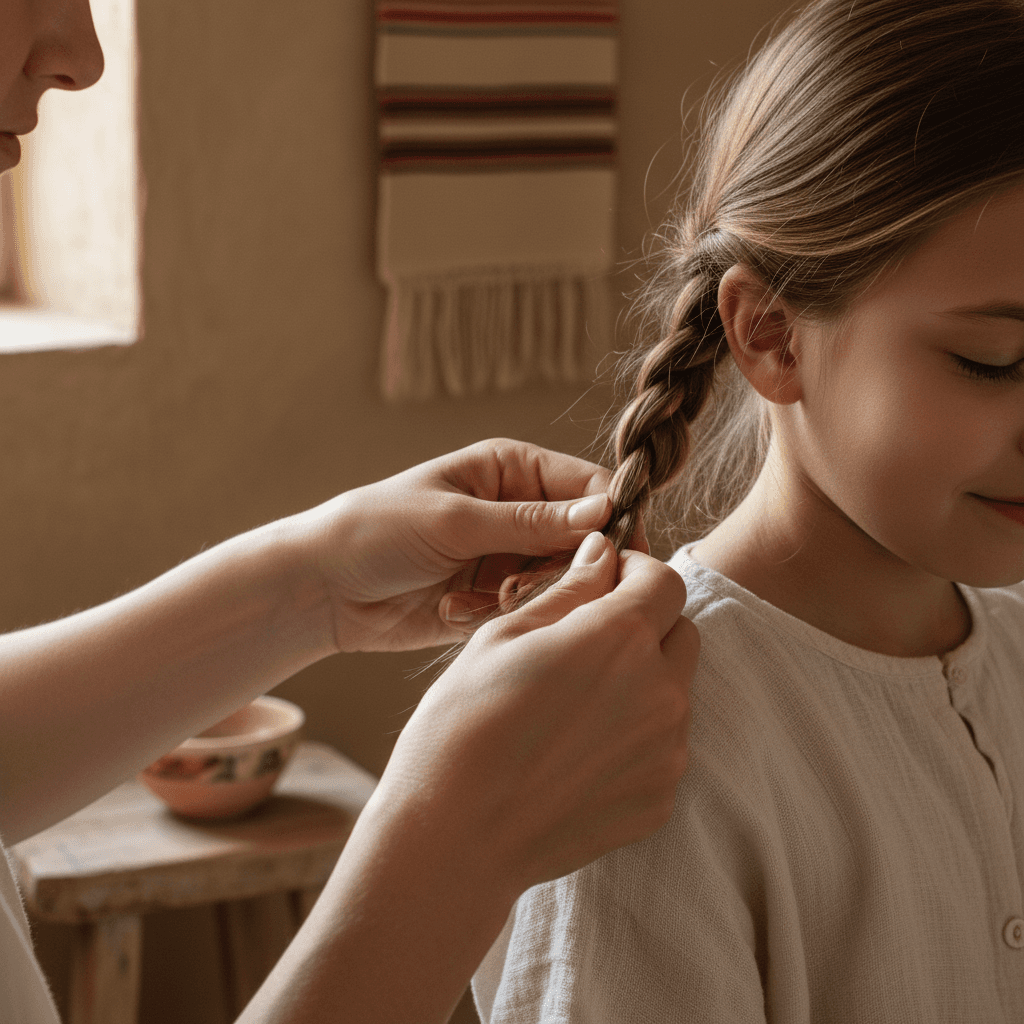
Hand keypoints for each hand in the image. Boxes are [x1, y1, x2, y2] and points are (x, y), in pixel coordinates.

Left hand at [294, 438, 647, 652]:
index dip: (610, 518)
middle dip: (560, 568)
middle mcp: (517, 511)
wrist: (323, 589)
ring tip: (483, 599)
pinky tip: (455, 612)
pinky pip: (529, 612)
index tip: (619, 555)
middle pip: (583, 541)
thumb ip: (531, 521)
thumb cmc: (377, 530)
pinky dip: (500, 617)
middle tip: (518, 586)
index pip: (587, 486)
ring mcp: (507, 557)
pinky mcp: (494, 599)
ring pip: (560, 582)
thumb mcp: (454, 520)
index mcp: (511, 470)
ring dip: (526, 597)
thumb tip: (605, 511)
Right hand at [370, 531, 698, 894]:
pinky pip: (665, 746)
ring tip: (576, 706)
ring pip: (675, 691)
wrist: (455, 839)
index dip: (635, 572)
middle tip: (588, 643)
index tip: (604, 582)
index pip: (665, 580)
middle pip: (681, 632)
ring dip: (643, 682)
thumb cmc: (462, 726)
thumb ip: (569, 590)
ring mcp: (667, 751)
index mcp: (620, 638)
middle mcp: (660, 691)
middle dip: (646, 626)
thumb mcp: (504, 637)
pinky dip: (635, 737)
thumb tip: (603, 552)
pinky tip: (578, 752)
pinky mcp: (660, 798)